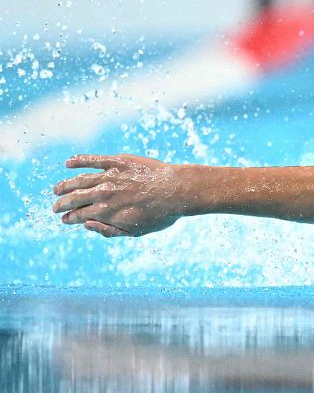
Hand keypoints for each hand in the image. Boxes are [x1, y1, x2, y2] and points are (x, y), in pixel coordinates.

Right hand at [51, 154, 193, 236]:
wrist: (178, 191)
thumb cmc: (160, 215)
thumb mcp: (135, 232)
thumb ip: (108, 231)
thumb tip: (86, 225)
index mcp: (105, 212)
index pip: (78, 215)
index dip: (69, 218)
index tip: (64, 219)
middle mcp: (103, 193)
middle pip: (74, 198)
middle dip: (62, 203)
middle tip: (55, 206)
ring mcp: (109, 176)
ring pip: (79, 179)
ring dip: (65, 184)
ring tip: (57, 188)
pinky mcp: (118, 162)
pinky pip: (93, 160)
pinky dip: (79, 161)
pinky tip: (69, 163)